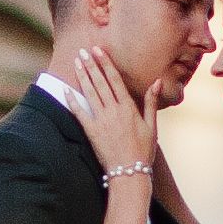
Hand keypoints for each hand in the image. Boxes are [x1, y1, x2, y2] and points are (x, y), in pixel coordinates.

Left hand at [69, 46, 160, 171]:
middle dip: (91, 65)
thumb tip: (157, 82)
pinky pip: (79, 113)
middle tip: (83, 51)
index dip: (106, 64)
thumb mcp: (152, 126)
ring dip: (82, 77)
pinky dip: (72, 101)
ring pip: (89, 93)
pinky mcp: (91, 132)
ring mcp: (101, 121)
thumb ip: (152, 102)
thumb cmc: (143, 150)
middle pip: (100, 83)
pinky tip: (65, 90)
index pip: (115, 80)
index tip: (99, 51)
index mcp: (128, 108)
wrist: (129, 172)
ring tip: (76, 63)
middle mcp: (113, 111)